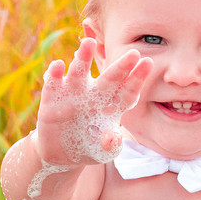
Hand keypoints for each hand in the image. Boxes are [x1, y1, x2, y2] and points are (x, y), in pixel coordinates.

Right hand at [35, 37, 151, 166]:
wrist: (61, 155)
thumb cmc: (89, 148)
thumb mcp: (102, 152)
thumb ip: (110, 146)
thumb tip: (112, 137)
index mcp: (111, 107)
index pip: (127, 92)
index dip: (137, 79)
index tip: (148, 64)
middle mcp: (94, 95)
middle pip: (109, 78)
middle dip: (121, 66)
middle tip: (134, 52)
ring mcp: (72, 95)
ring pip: (79, 72)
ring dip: (83, 58)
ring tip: (88, 43)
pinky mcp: (52, 99)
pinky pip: (54, 84)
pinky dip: (55, 74)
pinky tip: (58, 65)